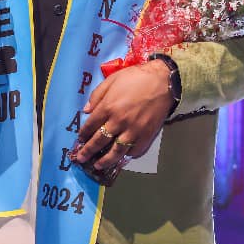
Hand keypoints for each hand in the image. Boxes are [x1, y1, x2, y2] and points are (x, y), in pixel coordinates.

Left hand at [72, 59, 174, 184]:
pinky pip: (135, 150)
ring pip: (116, 151)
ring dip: (105, 160)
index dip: (83, 134)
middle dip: (88, 151)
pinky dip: (128, 155)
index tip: (80, 139)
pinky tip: (123, 156)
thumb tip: (86, 111)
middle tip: (81, 158)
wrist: (163, 80)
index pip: (90, 126)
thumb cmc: (136, 77)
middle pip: (99, 141)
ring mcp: (133, 130)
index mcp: (108, 107)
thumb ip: (97, 95)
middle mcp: (118, 121)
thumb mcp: (112, 80)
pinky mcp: (147, 134)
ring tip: (98, 165)